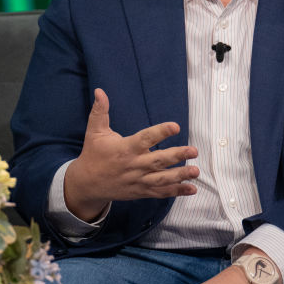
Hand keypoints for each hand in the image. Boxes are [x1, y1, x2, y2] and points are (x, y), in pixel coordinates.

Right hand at [64, 88, 198, 219]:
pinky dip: (176, 191)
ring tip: (196, 171)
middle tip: (194, 151)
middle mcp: (134, 165)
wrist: (86, 184)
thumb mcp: (94, 132)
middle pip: (158, 161)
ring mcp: (139, 180)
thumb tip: (100, 91)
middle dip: (177, 155)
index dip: (160, 132)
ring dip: (180, 175)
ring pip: (162, 179)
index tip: (176, 126)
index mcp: (125, 149)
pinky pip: (160, 192)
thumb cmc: (93, 155)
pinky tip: (192, 189)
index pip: (145, 139)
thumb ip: (100, 111)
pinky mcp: (141, 191)